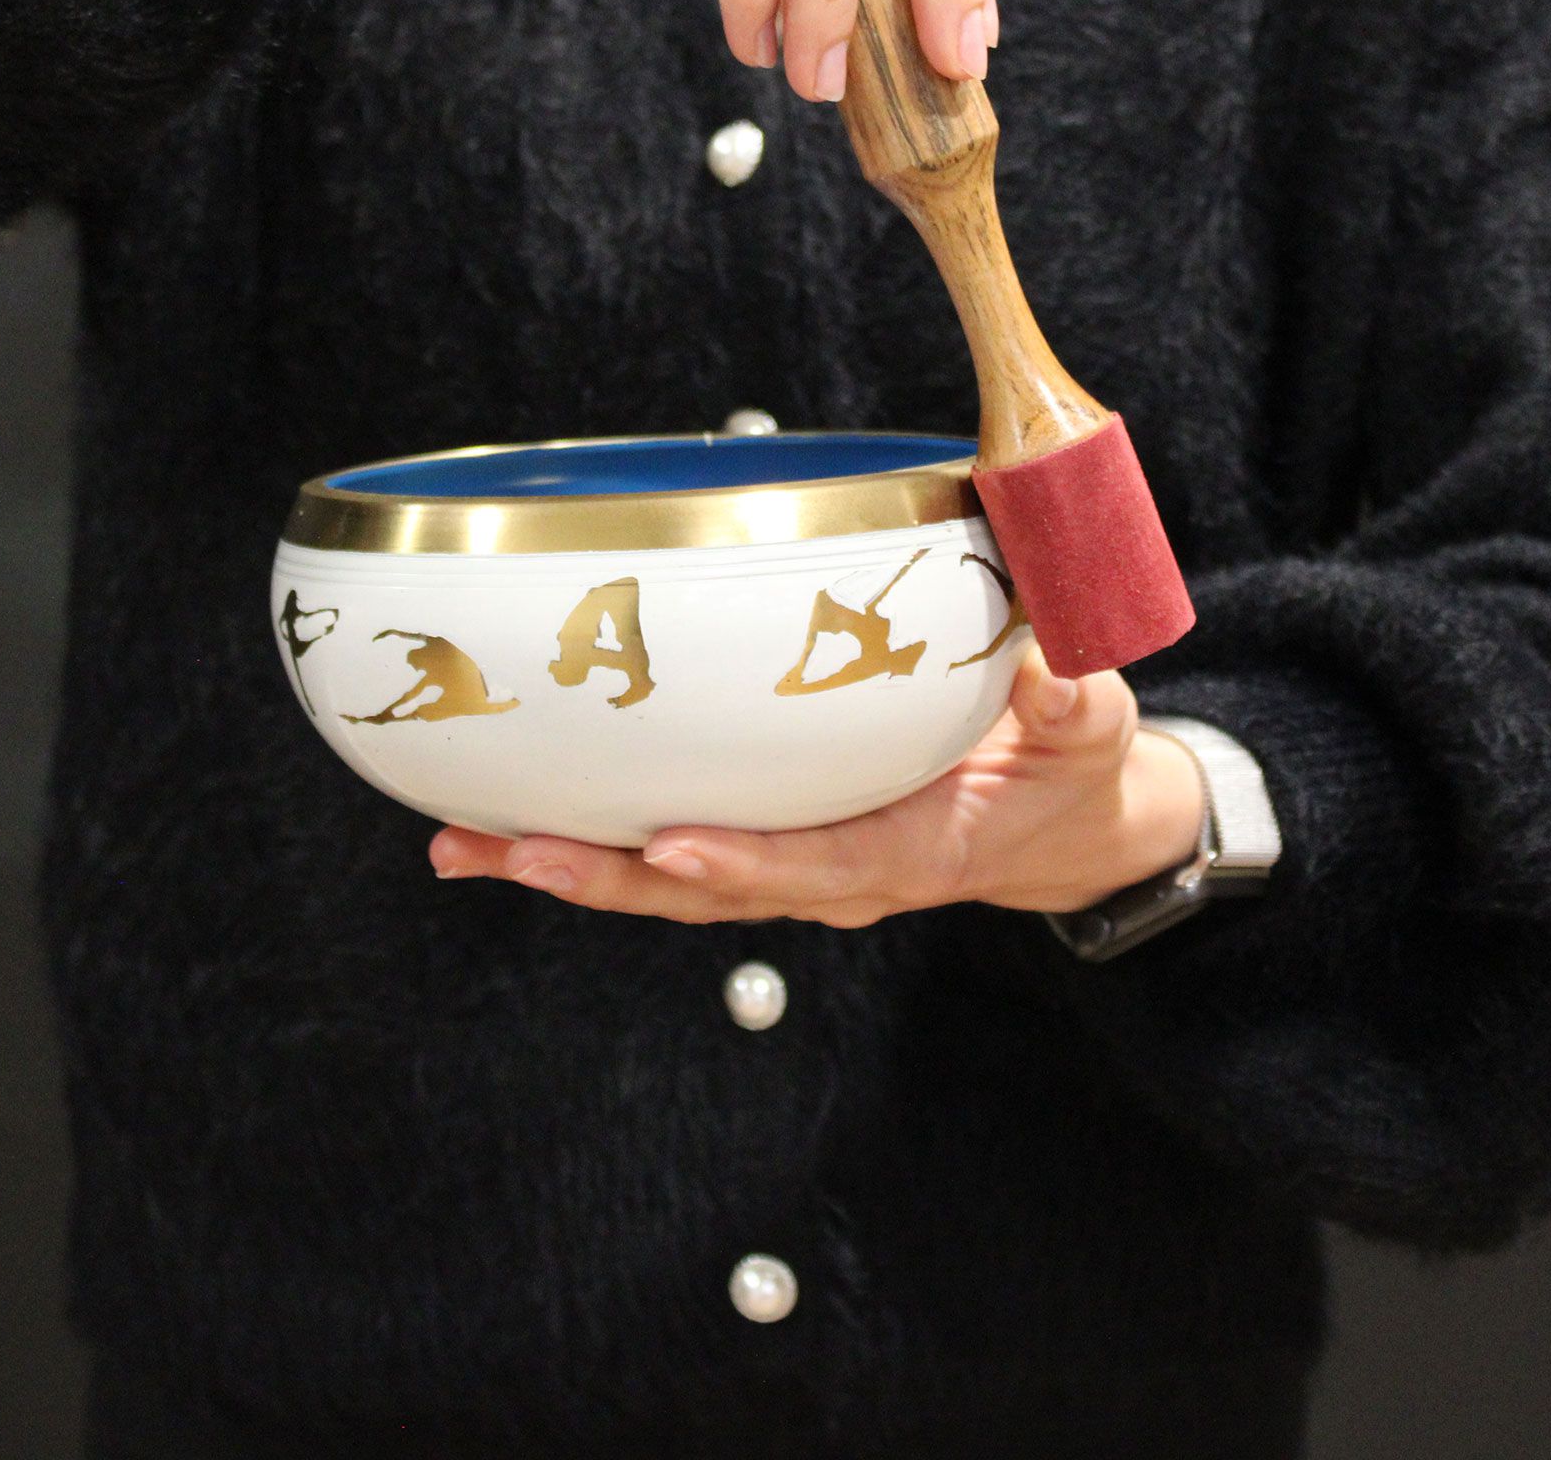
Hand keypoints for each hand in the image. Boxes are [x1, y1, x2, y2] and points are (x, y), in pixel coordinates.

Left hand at [427, 645, 1206, 925]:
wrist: (1054, 825)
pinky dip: (581, 839)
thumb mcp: (1089, 729)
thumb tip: (1055, 662)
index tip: (672, 847)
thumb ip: (1072, 699)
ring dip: (562, 864)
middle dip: (604, 876)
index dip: (746, 862)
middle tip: (508, 851)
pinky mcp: (760, 839)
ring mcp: (786, 863)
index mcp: (907, 851)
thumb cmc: (1065, 768)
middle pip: (702, 889)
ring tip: (461, 842)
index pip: (819, 867)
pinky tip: (499, 820)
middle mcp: (830, 873)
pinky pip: (661, 849)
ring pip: (661, 881)